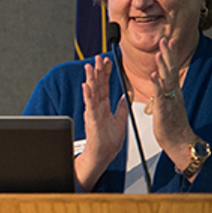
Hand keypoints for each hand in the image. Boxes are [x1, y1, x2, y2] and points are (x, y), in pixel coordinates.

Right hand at [74, 54, 127, 190]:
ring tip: (90, 67)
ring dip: (91, 79)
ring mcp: (93, 112)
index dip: (106, 73)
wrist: (104, 154)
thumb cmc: (109, 140)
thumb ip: (121, 107)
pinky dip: (88, 95)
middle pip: (97, 85)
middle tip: (98, 57)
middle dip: (98, 71)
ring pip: (92, 92)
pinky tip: (86, 86)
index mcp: (104, 106)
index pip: (104, 85)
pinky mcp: (91, 119)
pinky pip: (89, 104)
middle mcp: (97, 106)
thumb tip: (125, 96)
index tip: (107, 61)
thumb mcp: (120, 120)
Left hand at [149, 37, 197, 171]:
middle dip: (167, 54)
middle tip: (165, 39)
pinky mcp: (164, 109)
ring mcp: (169, 99)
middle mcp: (173, 92)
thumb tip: (159, 79)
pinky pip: (160, 94)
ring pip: (166, 79)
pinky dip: (157, 84)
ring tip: (158, 53)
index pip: (170, 69)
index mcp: (172, 90)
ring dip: (162, 65)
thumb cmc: (171, 123)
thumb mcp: (166, 102)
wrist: (178, 140)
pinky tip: (153, 75)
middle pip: (170, 70)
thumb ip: (163, 90)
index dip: (168, 55)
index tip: (166, 41)